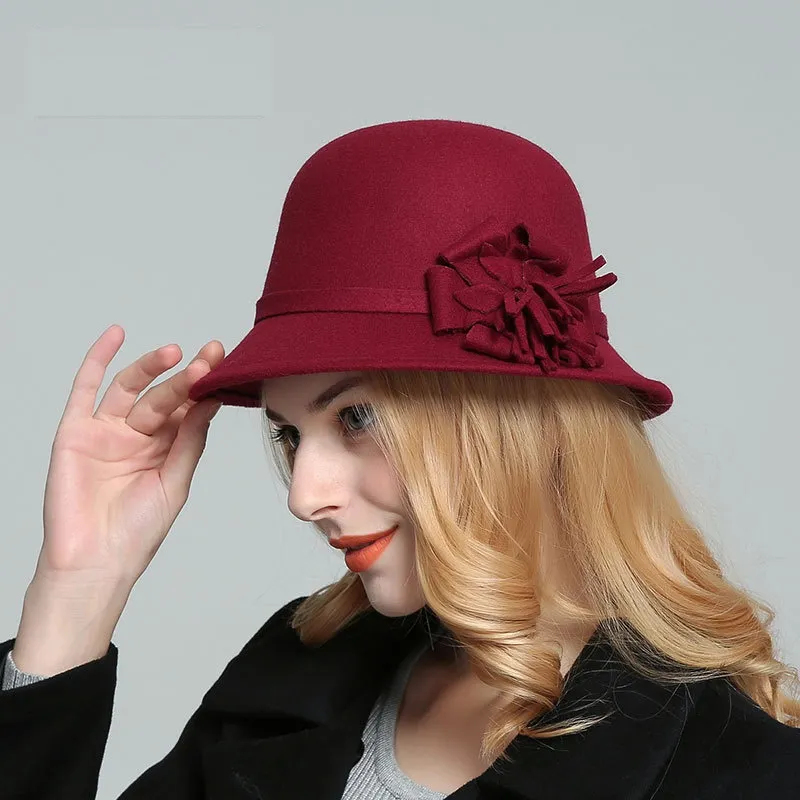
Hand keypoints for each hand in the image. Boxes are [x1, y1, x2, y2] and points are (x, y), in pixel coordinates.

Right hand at [36, 325, 225, 589]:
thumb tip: (212, 399)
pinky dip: (98, 359)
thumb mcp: (175, 480)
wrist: (96, 560)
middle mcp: (137, 435)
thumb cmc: (139, 530)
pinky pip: (85, 388)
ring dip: (151, 367)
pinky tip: (117, 335)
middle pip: (164, 396)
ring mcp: (106, 431)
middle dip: (186, 378)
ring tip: (174, 354)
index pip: (188, 407)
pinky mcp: (75, 431)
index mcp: (166, 447)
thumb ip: (190, 438)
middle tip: (206, 361)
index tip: (223, 359)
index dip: (204, 384)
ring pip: (130, 388)